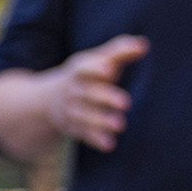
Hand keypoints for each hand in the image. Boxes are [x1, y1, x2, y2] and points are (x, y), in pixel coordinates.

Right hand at [44, 35, 148, 151]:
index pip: (84, 68)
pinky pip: (83, 134)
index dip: (96, 68)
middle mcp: (73, 91)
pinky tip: (109, 144)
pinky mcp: (73, 127)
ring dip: (101, 121)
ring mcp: (71, 110)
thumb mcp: (96, 60)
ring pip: (85, 116)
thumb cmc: (84, 76)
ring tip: (120, 125)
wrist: (48, 100)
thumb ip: (119, 51)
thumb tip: (144, 45)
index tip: (110, 69)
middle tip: (126, 103)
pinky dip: (95, 139)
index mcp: (78, 71)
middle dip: (105, 98)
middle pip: (88, 94)